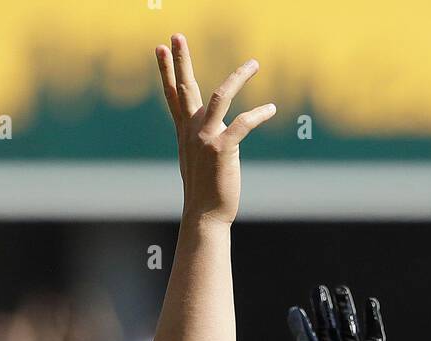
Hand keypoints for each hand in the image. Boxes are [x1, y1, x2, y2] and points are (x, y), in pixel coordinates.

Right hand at [155, 33, 275, 225]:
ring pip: (220, 96)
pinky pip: (243, 123)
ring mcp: (206, 138)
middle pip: (184, 88)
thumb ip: (197, 139)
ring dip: (238, 77)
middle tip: (175, 35)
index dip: (165, 71)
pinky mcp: (223, 149)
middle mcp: (191, 131)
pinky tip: (271, 108)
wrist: (205, 215)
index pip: (172, 95)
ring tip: (254, 63)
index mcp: (184, 132)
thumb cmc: (204, 191)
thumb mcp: (195, 160)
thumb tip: (205, 131)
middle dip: (180, 60)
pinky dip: (259, 114)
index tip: (159, 47)